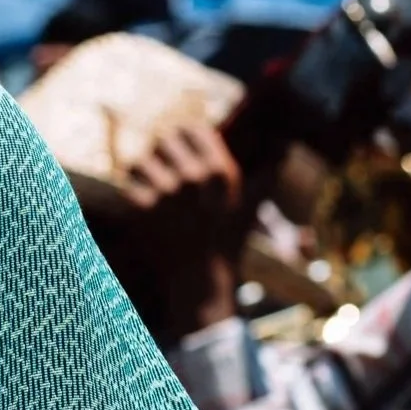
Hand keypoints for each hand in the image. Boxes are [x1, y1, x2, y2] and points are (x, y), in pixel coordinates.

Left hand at [113, 123, 245, 343]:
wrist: (200, 280)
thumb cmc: (227, 242)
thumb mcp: (251, 206)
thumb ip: (266, 174)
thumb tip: (283, 147)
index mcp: (220, 171)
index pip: (192, 128)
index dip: (183, 137)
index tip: (180, 150)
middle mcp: (193, 178)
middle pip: (163, 140)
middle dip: (160, 154)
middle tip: (162, 171)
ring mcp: (165, 193)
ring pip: (140, 161)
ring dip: (141, 174)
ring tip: (148, 188)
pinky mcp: (142, 209)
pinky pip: (126, 186)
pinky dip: (130, 195)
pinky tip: (139, 206)